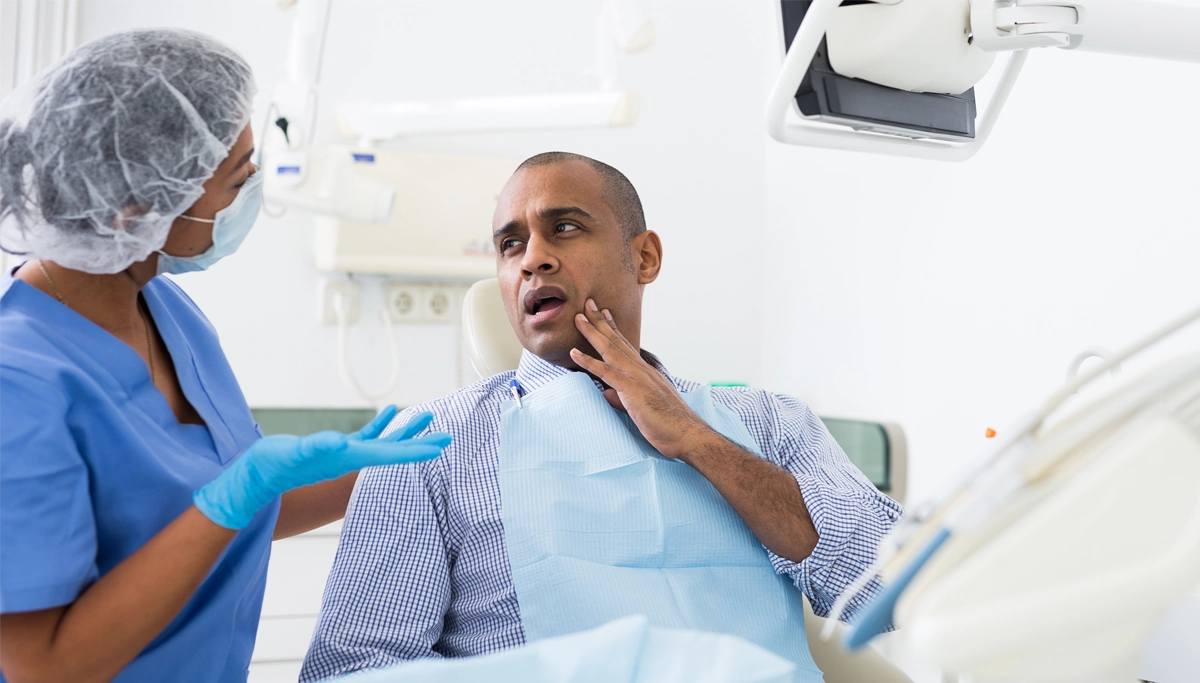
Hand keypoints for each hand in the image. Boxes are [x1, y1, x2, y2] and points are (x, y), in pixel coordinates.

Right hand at [194, 408, 450, 528]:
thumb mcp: (294, 453)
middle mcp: (351, 459)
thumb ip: (316, 447)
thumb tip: (339, 442)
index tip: (442, 445)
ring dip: (405, 430)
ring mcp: (344, 456)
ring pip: (384, 442)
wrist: (255, 476)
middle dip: (420, 442)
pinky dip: (380, 425)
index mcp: (348, 459)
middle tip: (446, 435)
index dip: (417, 450)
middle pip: (395, 451)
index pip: (391, 455)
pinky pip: (366, 436)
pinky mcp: (334, 450)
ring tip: (426, 415)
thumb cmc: (273, 466)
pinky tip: (389, 412)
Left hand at [569, 299, 713, 458]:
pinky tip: (574, 353)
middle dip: (600, 320)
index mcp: (645, 371)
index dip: (613, 328)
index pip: (625, 345)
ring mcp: (636, 376)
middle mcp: (640, 368)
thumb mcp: (642, 409)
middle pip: (616, 340)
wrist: (686, 433)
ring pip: (609, 349)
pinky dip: (588, 361)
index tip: (604, 313)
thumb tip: (608, 395)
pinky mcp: (631, 388)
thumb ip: (623, 399)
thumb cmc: (668, 425)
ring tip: (577, 317)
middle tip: (587, 303)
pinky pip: (605, 372)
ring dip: (592, 332)